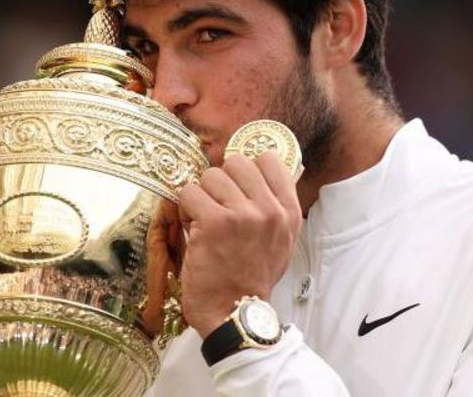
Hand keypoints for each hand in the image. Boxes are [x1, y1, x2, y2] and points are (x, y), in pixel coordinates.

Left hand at [177, 151, 301, 337]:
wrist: (234, 313)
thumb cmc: (252, 278)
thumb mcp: (280, 241)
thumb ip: (273, 206)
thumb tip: (257, 170)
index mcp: (289, 212)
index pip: (269, 159)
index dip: (246, 169)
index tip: (236, 186)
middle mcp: (270, 209)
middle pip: (236, 162)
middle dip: (220, 182)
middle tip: (216, 207)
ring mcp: (243, 214)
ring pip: (210, 175)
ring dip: (201, 196)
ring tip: (204, 221)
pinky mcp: (214, 221)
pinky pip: (189, 192)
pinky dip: (184, 210)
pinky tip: (193, 229)